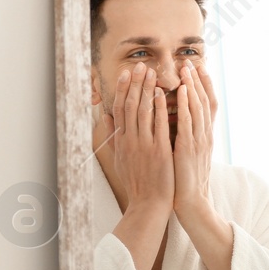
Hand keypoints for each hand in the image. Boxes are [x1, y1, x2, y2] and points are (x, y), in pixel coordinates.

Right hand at [106, 61, 173, 212]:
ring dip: (147, 89)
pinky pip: (158, 125)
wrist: (148, 204)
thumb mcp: (119, 160)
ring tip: (152, 72)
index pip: (119, 109)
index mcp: (122, 141)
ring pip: (143, 111)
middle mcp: (130, 140)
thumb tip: (105, 118)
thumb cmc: (137, 183)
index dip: (122, 89)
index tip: (126, 73)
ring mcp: (144, 145)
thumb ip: (114, 137)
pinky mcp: (158, 151)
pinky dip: (159, 108)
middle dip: (135, 83)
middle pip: (130, 105)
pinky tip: (163, 94)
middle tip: (141, 65)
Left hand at [171, 60, 216, 212]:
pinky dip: (186, 104)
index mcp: (203, 136)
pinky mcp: (189, 148)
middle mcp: (205, 135)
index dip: (203, 86)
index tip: (198, 68)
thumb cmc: (184, 180)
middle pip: (204, 101)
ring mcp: (199, 141)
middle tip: (191, 61)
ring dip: (193, 86)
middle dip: (198, 80)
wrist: (191, 202)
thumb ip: (184, 136)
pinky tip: (182, 90)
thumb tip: (177, 122)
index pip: (206, 105)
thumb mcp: (187, 154)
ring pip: (198, 107)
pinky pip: (188, 122)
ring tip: (187, 69)